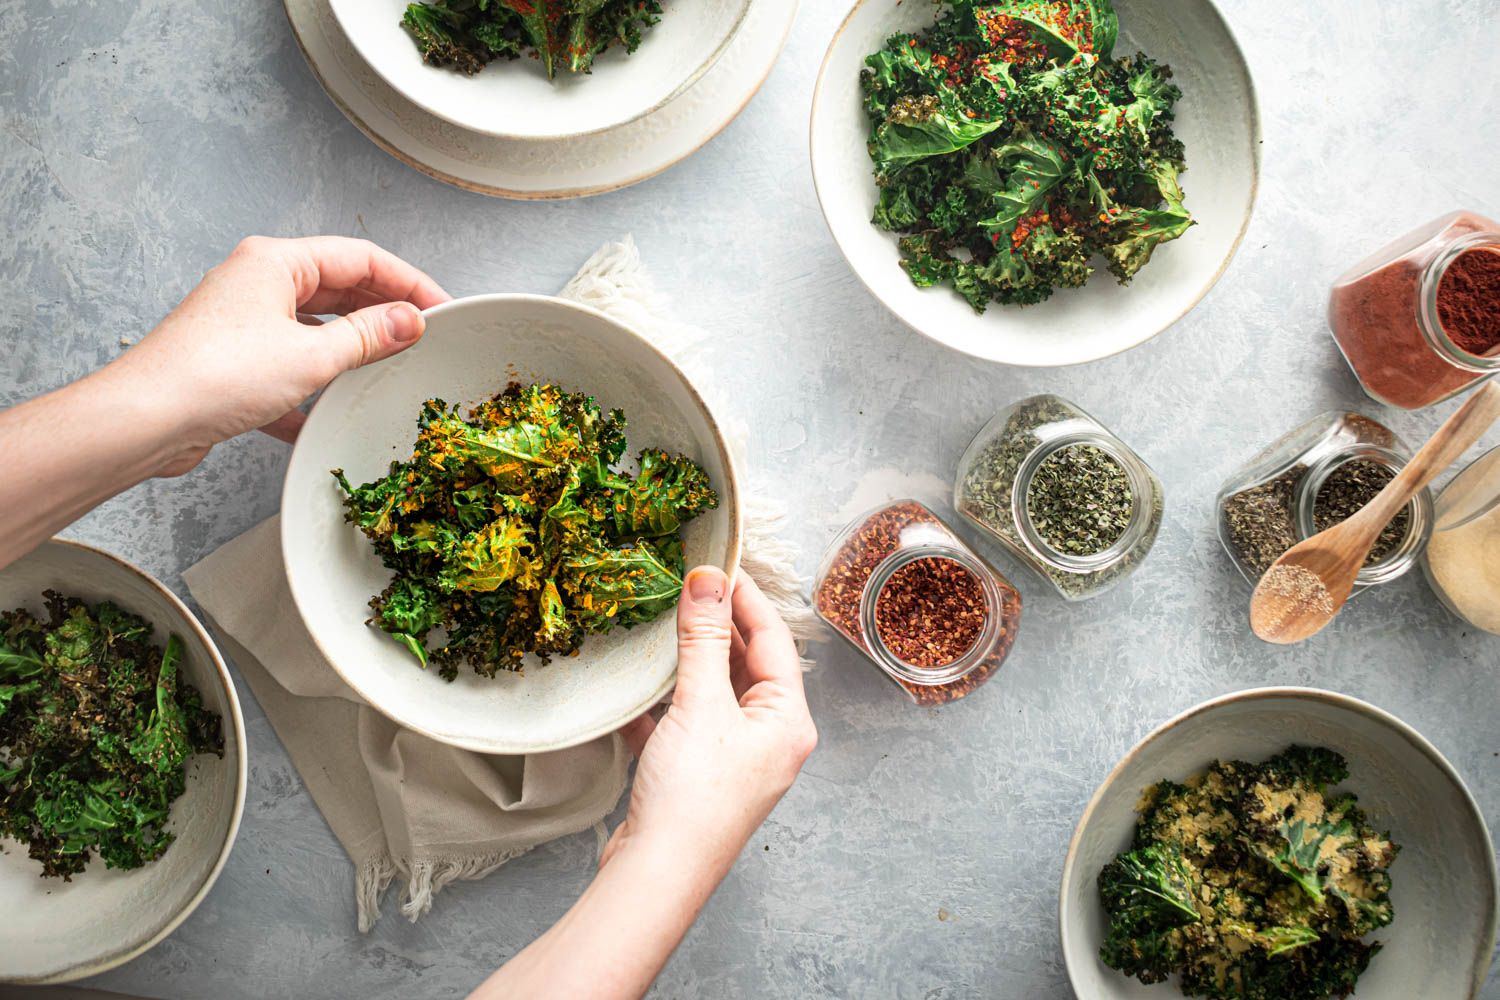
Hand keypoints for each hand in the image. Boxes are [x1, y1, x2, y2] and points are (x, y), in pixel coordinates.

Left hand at [0, 235, 448, 569]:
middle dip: (383, 313)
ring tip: (386, 369)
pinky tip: (329, 411)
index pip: (362, 258)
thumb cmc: (213, 376)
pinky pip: (292, 363)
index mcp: (276, 262)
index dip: (409, 282)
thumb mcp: (311, 356)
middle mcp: (258, 283)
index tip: (442, 308)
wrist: (145, 421)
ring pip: (316, 326)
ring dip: (351, 348)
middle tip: (422, 339)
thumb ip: (369, 337)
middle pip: (340, 288)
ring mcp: (245, 322)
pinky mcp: (236, 362)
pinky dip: (316, 383)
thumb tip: (408, 321)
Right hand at [468, 570, 814, 999]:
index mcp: (788, 721)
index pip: (773, 641)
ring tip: (660, 626)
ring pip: (713, 693)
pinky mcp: (698, 777)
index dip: (745, 599)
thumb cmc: (693, 796)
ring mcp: (734, 760)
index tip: (717, 564)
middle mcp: (770, 739)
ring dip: (687, 663)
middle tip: (685, 588)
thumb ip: (702, 639)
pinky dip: (662, 704)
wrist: (657, 875)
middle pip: (746, 665)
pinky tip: (635, 689)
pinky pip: (684, 724)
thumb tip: (707, 580)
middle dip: (715, 627)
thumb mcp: (700, 705)